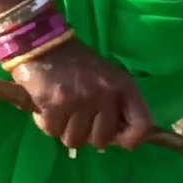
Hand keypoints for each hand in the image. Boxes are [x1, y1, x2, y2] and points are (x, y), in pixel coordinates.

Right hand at [10, 39, 154, 150]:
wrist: (42, 42)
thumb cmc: (78, 64)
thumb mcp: (109, 78)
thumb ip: (117, 105)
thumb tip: (117, 139)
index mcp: (124, 87)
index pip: (141, 127)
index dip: (129, 139)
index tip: (115, 136)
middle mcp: (106, 94)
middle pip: (102, 140)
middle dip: (88, 135)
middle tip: (79, 120)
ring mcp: (80, 100)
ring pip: (75, 139)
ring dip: (65, 130)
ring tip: (62, 112)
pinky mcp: (55, 103)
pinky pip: (53, 131)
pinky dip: (46, 123)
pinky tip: (46, 109)